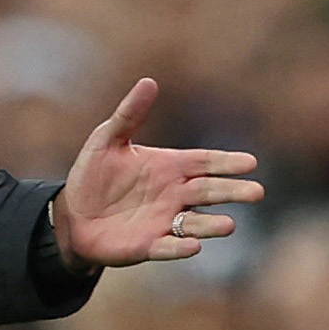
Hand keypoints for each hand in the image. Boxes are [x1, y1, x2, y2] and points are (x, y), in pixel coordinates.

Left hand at [54, 80, 262, 265]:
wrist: (72, 214)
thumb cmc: (94, 175)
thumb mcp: (107, 140)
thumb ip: (129, 115)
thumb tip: (148, 81)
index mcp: (171, 166)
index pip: (206, 162)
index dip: (226, 163)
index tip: (250, 163)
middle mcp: (175, 194)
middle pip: (209, 191)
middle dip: (232, 192)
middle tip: (256, 192)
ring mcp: (164, 221)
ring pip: (195, 223)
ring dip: (212, 225)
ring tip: (229, 225)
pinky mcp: (148, 245)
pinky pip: (168, 248)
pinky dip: (180, 248)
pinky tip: (193, 246)